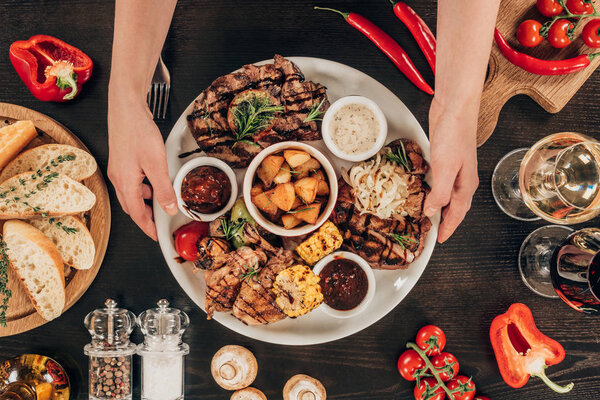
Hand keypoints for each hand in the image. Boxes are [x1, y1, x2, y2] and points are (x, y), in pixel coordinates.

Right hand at [107, 96, 176, 239]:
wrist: (126, 107)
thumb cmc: (137, 131)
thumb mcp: (156, 164)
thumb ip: (163, 188)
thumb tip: (169, 208)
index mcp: (125, 184)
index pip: (137, 215)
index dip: (148, 227)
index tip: (156, 236)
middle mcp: (118, 178)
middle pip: (131, 207)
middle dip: (145, 218)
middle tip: (158, 224)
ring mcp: (118, 169)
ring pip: (131, 194)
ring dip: (144, 202)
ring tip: (160, 204)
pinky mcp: (122, 160)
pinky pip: (132, 182)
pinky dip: (142, 188)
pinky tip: (154, 182)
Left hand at [424, 98, 478, 242]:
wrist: (454, 108)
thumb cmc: (454, 135)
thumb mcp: (446, 168)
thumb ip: (440, 193)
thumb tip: (432, 212)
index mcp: (466, 184)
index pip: (458, 213)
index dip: (449, 228)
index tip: (440, 240)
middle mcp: (463, 179)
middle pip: (455, 206)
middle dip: (446, 221)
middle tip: (434, 232)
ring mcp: (455, 168)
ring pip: (448, 195)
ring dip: (439, 207)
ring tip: (428, 216)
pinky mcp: (446, 158)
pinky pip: (441, 182)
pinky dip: (434, 191)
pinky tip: (425, 190)